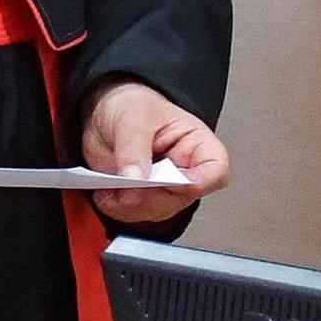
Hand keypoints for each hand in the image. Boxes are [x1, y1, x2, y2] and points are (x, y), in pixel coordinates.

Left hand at [80, 78, 230, 224]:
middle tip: (126, 185)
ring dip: (130, 206)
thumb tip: (135, 178)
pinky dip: (116, 208)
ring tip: (109, 187)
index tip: (171, 180)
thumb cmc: (132, 105)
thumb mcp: (132, 117)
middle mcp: (186, 171)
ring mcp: (165, 188)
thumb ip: (133, 148)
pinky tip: (105, 193)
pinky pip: (134, 215)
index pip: (215, 171)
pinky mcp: (143, 199)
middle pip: (181, 199)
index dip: (199, 182)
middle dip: (150, 196)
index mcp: (197, 144)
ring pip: (157, 212)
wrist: (106, 113)